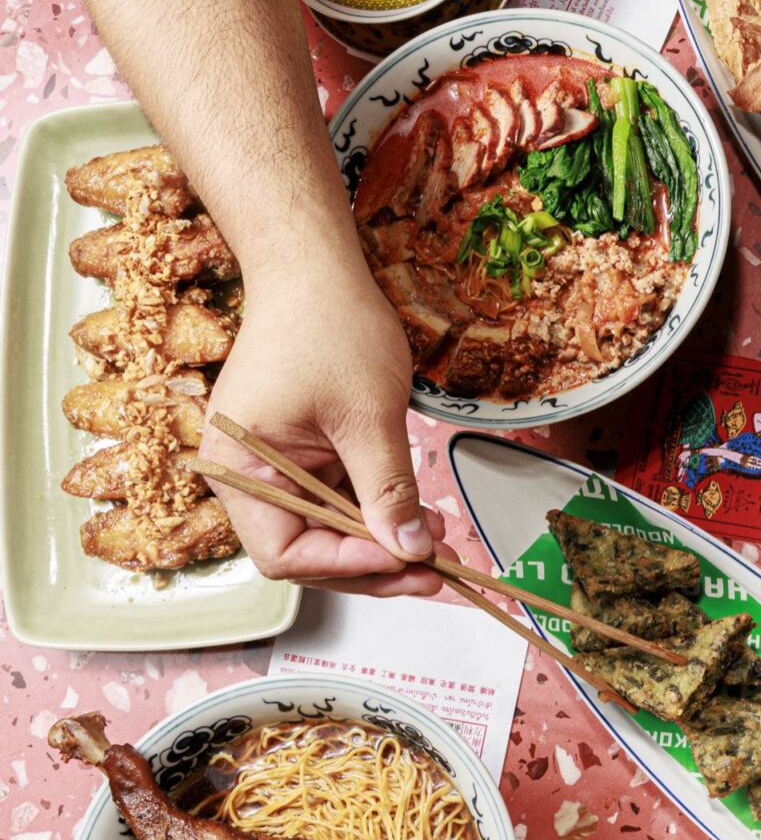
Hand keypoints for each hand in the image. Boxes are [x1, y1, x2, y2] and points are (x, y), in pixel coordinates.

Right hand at [201, 262, 448, 595]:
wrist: (315, 268)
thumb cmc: (330, 326)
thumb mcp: (369, 415)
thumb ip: (388, 489)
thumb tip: (410, 550)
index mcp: (241, 468)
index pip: (284, 553)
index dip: (346, 565)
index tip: (403, 561)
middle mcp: (249, 474)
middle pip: (308, 550)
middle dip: (373, 562)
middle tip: (436, 571)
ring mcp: (276, 465)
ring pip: (329, 530)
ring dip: (383, 540)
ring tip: (440, 545)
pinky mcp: (304, 453)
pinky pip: (338, 499)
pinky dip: (379, 511)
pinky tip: (422, 519)